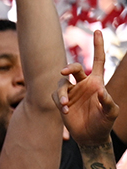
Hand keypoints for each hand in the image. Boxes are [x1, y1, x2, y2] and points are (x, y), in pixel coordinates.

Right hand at [60, 30, 119, 148]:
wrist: (90, 137)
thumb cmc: (104, 123)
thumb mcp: (111, 113)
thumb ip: (108, 102)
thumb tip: (101, 92)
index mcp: (97, 82)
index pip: (98, 60)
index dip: (98, 46)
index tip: (97, 31)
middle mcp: (83, 84)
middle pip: (75, 68)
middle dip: (69, 67)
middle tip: (64, 71)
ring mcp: (72, 92)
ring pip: (61, 83)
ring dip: (62, 93)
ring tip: (66, 104)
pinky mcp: (63, 102)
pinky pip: (57, 97)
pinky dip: (60, 102)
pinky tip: (66, 111)